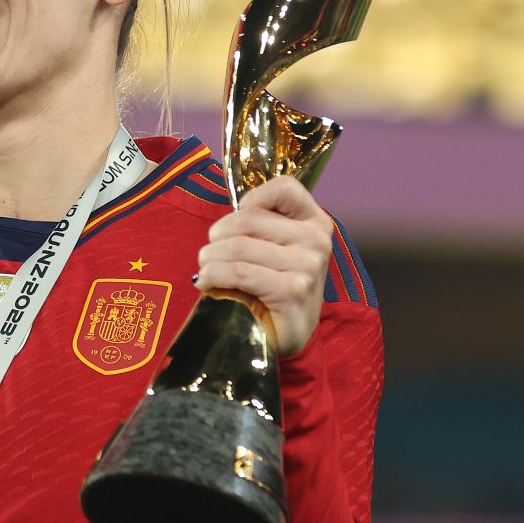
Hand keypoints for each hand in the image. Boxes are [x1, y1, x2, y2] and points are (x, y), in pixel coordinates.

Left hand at [195, 177, 333, 356]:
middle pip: (248, 219)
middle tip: (209, 255)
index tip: (235, 224)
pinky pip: (240, 272)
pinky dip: (214, 276)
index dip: (252, 199)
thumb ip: (261, 224)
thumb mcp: (273, 247)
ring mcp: (308, 266)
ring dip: (210, 259)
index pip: (285, 187)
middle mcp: (316, 240)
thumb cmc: (272, 286)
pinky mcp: (293, 291)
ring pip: (238, 247)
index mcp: (315, 222)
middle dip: (217, 237)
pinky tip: (207, 283)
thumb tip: (230, 211)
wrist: (287, 335)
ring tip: (206, 271)